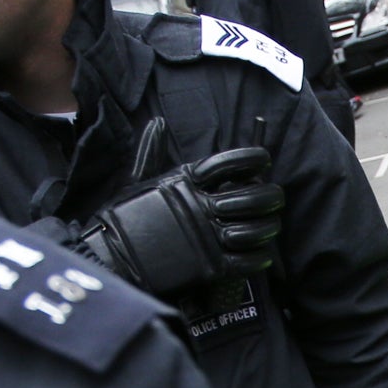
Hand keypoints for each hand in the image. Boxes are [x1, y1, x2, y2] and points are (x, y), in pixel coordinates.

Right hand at [78, 147, 285, 297]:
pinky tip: (264, 254)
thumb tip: (157, 122)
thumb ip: (152, 151)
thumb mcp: (138, 179)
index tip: (264, 159)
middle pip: (251, 196)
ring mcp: (206, 236)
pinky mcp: (208, 266)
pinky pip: (246, 261)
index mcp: (185, 181)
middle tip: (277, 197)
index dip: (252, 158)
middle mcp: (199, 206)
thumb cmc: (124, 217)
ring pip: (254, 230)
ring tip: (273, 225)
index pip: (228, 163)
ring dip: (269, 228)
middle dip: (271, 196)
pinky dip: (260, 258)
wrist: (110, 255)